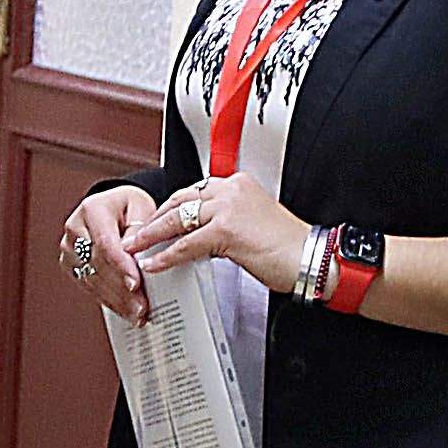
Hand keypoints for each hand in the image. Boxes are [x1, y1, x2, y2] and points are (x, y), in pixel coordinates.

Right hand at [62, 185, 161, 324]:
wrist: (113, 211)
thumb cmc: (128, 208)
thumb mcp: (141, 207)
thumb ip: (138, 229)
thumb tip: (135, 254)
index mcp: (91, 210)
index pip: (105, 243)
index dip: (120, 267)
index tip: (135, 284)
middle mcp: (75, 230)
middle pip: (97, 266)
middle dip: (121, 290)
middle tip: (141, 306)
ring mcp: (70, 250)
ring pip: (93, 281)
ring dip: (116, 300)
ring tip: (138, 314)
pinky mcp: (72, 266)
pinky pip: (91, 287)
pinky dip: (110, 301)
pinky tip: (126, 312)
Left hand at [132, 172, 306, 295]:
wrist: (311, 258)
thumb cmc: (289, 247)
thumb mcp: (253, 224)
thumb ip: (227, 221)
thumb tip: (201, 236)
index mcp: (238, 184)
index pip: (194, 191)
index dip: (171, 207)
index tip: (157, 219)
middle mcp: (231, 190)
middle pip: (180, 200)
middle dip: (155, 218)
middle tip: (137, 233)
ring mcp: (228, 208)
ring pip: (178, 219)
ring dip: (152, 235)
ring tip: (136, 247)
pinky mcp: (226, 230)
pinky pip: (186, 244)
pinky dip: (167, 255)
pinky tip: (155, 262)